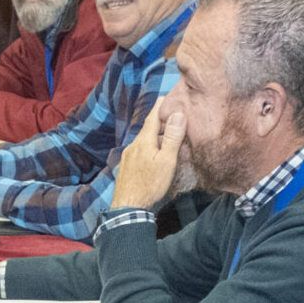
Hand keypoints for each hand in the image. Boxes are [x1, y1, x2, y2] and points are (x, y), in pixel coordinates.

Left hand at [111, 91, 186, 211]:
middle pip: (149, 128)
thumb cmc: (150, 184)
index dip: (161, 105)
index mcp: (144, 140)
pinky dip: (150, 147)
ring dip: (156, 136)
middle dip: (161, 122)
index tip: (167, 95)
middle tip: (174, 116)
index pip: (153, 116)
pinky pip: (140, 151)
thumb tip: (177, 113)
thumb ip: (171, 137)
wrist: (128, 207)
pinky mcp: (126, 166)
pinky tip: (156, 154)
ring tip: (169, 135)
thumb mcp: (167, 160)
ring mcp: (128, 156)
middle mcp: (133, 145)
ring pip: (144, 140)